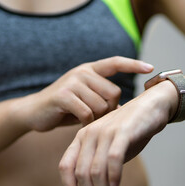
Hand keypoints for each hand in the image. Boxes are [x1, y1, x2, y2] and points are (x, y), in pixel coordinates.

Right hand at [12, 56, 153, 131]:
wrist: (34, 112)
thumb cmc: (65, 108)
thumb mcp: (87, 100)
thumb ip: (104, 100)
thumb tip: (128, 110)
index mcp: (90, 69)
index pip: (115, 62)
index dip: (133, 65)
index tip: (150, 68)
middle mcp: (83, 72)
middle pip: (114, 93)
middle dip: (109, 109)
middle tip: (96, 116)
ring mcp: (72, 82)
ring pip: (102, 105)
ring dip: (96, 118)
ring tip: (84, 118)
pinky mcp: (63, 95)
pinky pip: (88, 113)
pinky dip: (85, 123)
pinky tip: (77, 122)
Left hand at [59, 80, 177, 185]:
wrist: (150, 106)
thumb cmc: (129, 130)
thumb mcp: (107, 145)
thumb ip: (96, 162)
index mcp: (82, 137)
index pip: (65, 166)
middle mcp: (89, 134)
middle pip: (81, 173)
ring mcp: (105, 132)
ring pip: (96, 171)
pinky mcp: (122, 132)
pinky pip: (113, 160)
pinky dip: (114, 176)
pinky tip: (117, 185)